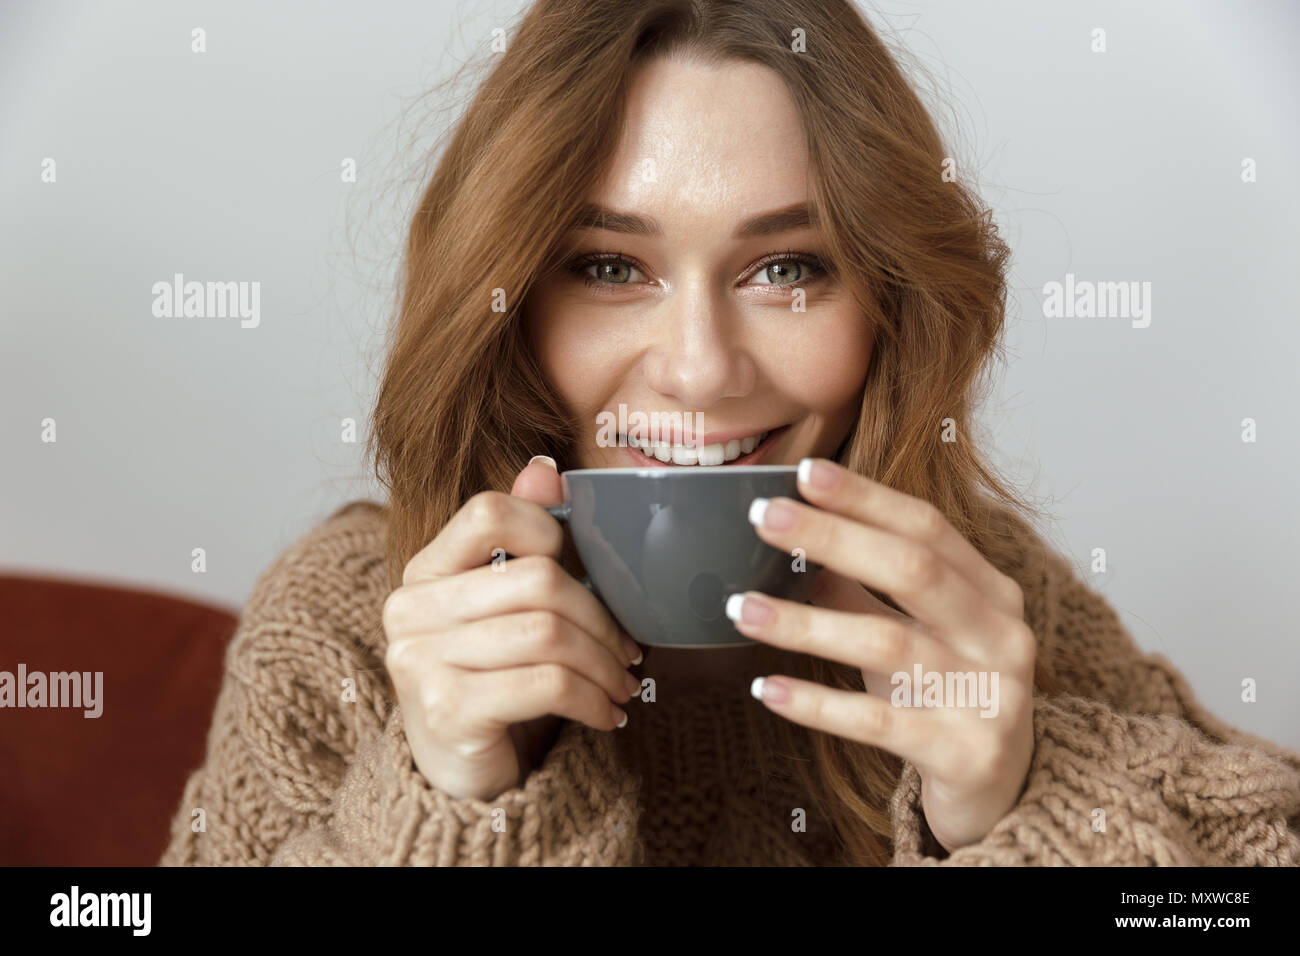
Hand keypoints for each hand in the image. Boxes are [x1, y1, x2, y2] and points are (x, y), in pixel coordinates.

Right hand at [382, 458, 642, 801]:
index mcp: (424, 572)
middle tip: (628, 650)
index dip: (549, 531)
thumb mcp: (509, 613)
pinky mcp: (446, 709)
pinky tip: (607, 714)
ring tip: (622, 683)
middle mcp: (409, 609)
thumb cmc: (495, 686)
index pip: (489, 512)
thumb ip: (523, 542)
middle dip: (600, 617)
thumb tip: (544, 471)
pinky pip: (547, 682)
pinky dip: (593, 698)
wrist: (462, 783)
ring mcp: (420, 659)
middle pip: (536, 578)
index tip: (585, 572)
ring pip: (549, 632)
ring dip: (604, 663)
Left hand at [726, 457, 1035, 852]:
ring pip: (887, 643)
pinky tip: (766, 689)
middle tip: (762, 517)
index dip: (866, 498)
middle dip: (832, 537)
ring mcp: (991, 696)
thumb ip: (864, 588)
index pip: (927, 528)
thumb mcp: (915, 633)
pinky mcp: (965, 754)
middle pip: (912, 570)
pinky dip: (817, 703)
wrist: (1006, 792)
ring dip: (805, 623)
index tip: (804, 472)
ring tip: (740, 608)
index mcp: (993, 593)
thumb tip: (794, 535)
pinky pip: (877, 722)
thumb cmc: (948, 696)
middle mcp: (1002, 637)